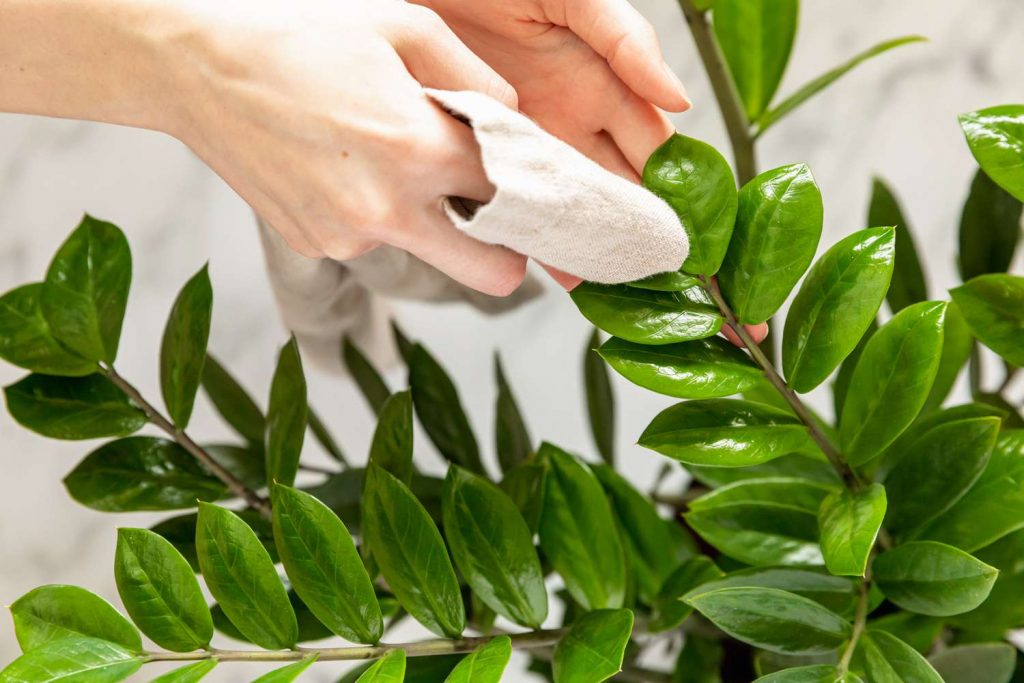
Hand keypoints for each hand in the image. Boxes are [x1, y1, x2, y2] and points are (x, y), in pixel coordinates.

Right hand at [161, 0, 529, 295]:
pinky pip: (372, 242)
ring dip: (430, 220)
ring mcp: (348, 238)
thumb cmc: (299, 35)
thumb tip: (514, 117)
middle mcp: (388, 210)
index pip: (516, 197)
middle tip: (496, 212)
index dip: (534, 189)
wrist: (196, 67)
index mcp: (418, 150)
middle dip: (508, 250)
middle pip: (493, 273)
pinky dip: (374, 214)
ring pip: (428, 253)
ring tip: (386, 158)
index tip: (535, 182)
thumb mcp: (402, 24)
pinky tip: (343, 167)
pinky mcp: (316, 247)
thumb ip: (475, 76)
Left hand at [421, 0, 767, 344]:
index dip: (681, 198)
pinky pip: (505, 197)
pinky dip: (519, 230)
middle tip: (658, 287)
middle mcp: (572, 122)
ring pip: (563, 206)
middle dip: (634, 237)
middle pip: (613, 193)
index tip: (700, 245)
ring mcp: (526, 139)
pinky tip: (534, 263)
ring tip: (601, 290)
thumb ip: (625, 40)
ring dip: (580, 245)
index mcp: (607, 87)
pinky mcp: (479, 146)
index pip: (658, 156)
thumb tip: (679, 100)